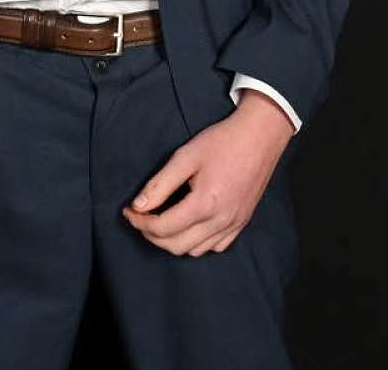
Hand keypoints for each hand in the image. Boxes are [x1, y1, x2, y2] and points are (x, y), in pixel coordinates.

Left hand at [120, 89, 292, 255]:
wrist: (259, 137)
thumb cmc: (222, 142)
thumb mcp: (185, 157)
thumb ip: (159, 184)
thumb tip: (138, 206)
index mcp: (205, 203)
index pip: (163, 228)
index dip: (139, 222)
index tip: (129, 211)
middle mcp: (221, 220)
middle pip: (176, 246)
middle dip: (152, 235)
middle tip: (140, 217)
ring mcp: (234, 225)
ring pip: (195, 251)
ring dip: (173, 241)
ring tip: (161, 221)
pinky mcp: (242, 223)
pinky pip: (216, 247)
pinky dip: (196, 243)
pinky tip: (188, 226)